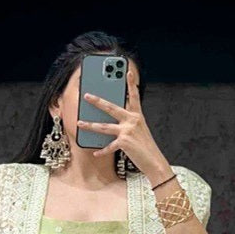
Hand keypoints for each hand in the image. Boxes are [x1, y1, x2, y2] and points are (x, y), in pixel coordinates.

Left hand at [76, 62, 171, 182]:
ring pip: (104, 126)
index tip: (128, 72)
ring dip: (90, 125)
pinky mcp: (124, 142)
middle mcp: (132, 120)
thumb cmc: (146, 147)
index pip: (134, 96)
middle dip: (97, 101)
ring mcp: (128, 130)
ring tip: (80, 123)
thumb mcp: (139, 131)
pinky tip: (95, 152)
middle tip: (87, 95)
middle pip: (111, 107)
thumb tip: (111, 122)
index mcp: (137, 116)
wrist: (154, 161)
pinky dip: (102, 151)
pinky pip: (109, 146)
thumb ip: (128, 123)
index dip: (131, 83)